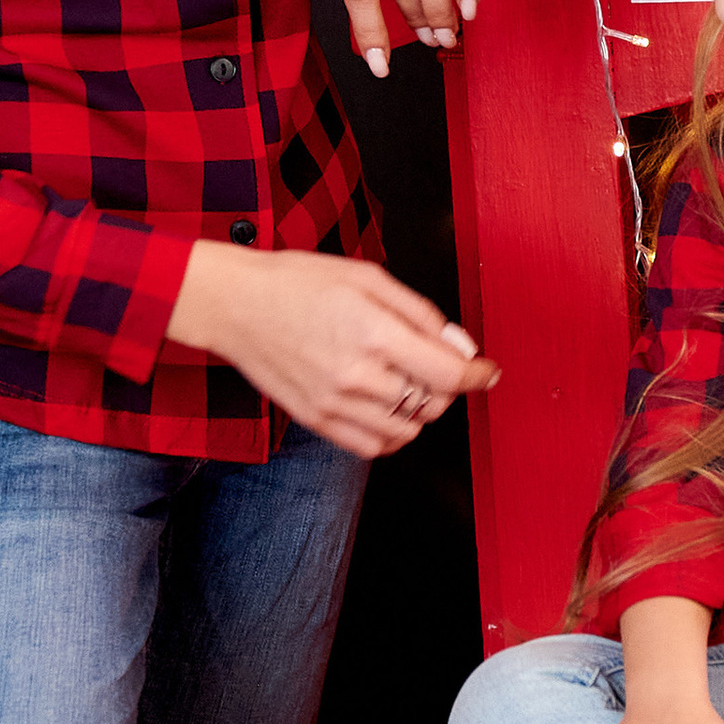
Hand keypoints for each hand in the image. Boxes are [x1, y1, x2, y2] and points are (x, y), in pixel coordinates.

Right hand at [166, 240, 497, 458]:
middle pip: (433, 404)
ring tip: (408, 381)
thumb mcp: (367, 277)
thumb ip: (419, 312)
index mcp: (374, 333)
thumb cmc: (297, 282)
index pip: (448, 374)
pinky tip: (387, 407)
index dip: (478, 375)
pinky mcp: (317, 421)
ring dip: (422, 410)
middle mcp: (356, 375)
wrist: (235, 305)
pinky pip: (374, 446)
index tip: (487, 371)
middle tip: (436, 363)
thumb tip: (458, 344)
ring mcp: (335, 404)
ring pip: (408, 430)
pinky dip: (393, 433)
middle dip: (448, 386)